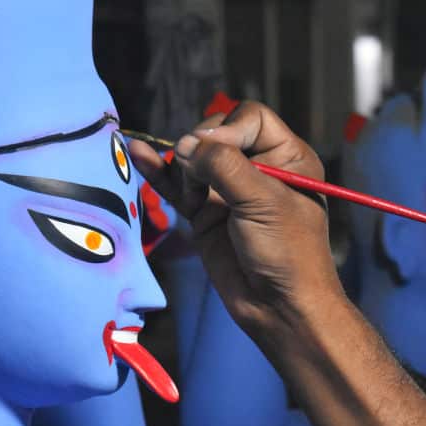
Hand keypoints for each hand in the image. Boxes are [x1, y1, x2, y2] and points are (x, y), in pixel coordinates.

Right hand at [129, 102, 339, 334]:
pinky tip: (138, 153)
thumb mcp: (263, 201)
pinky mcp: (204, 213)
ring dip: (180, 165)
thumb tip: (183, 145)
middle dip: (201, 149)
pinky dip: (158, 171)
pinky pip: (177, 186)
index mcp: (286, 157)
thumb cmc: (287, 253)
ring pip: (193, 159)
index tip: (217, 152)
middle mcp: (256, 168)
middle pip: (216, 134)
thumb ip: (223, 166)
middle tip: (197, 175)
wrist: (278, 307)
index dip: (227, 128)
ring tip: (189, 192)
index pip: (250, 118)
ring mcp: (227, 191)